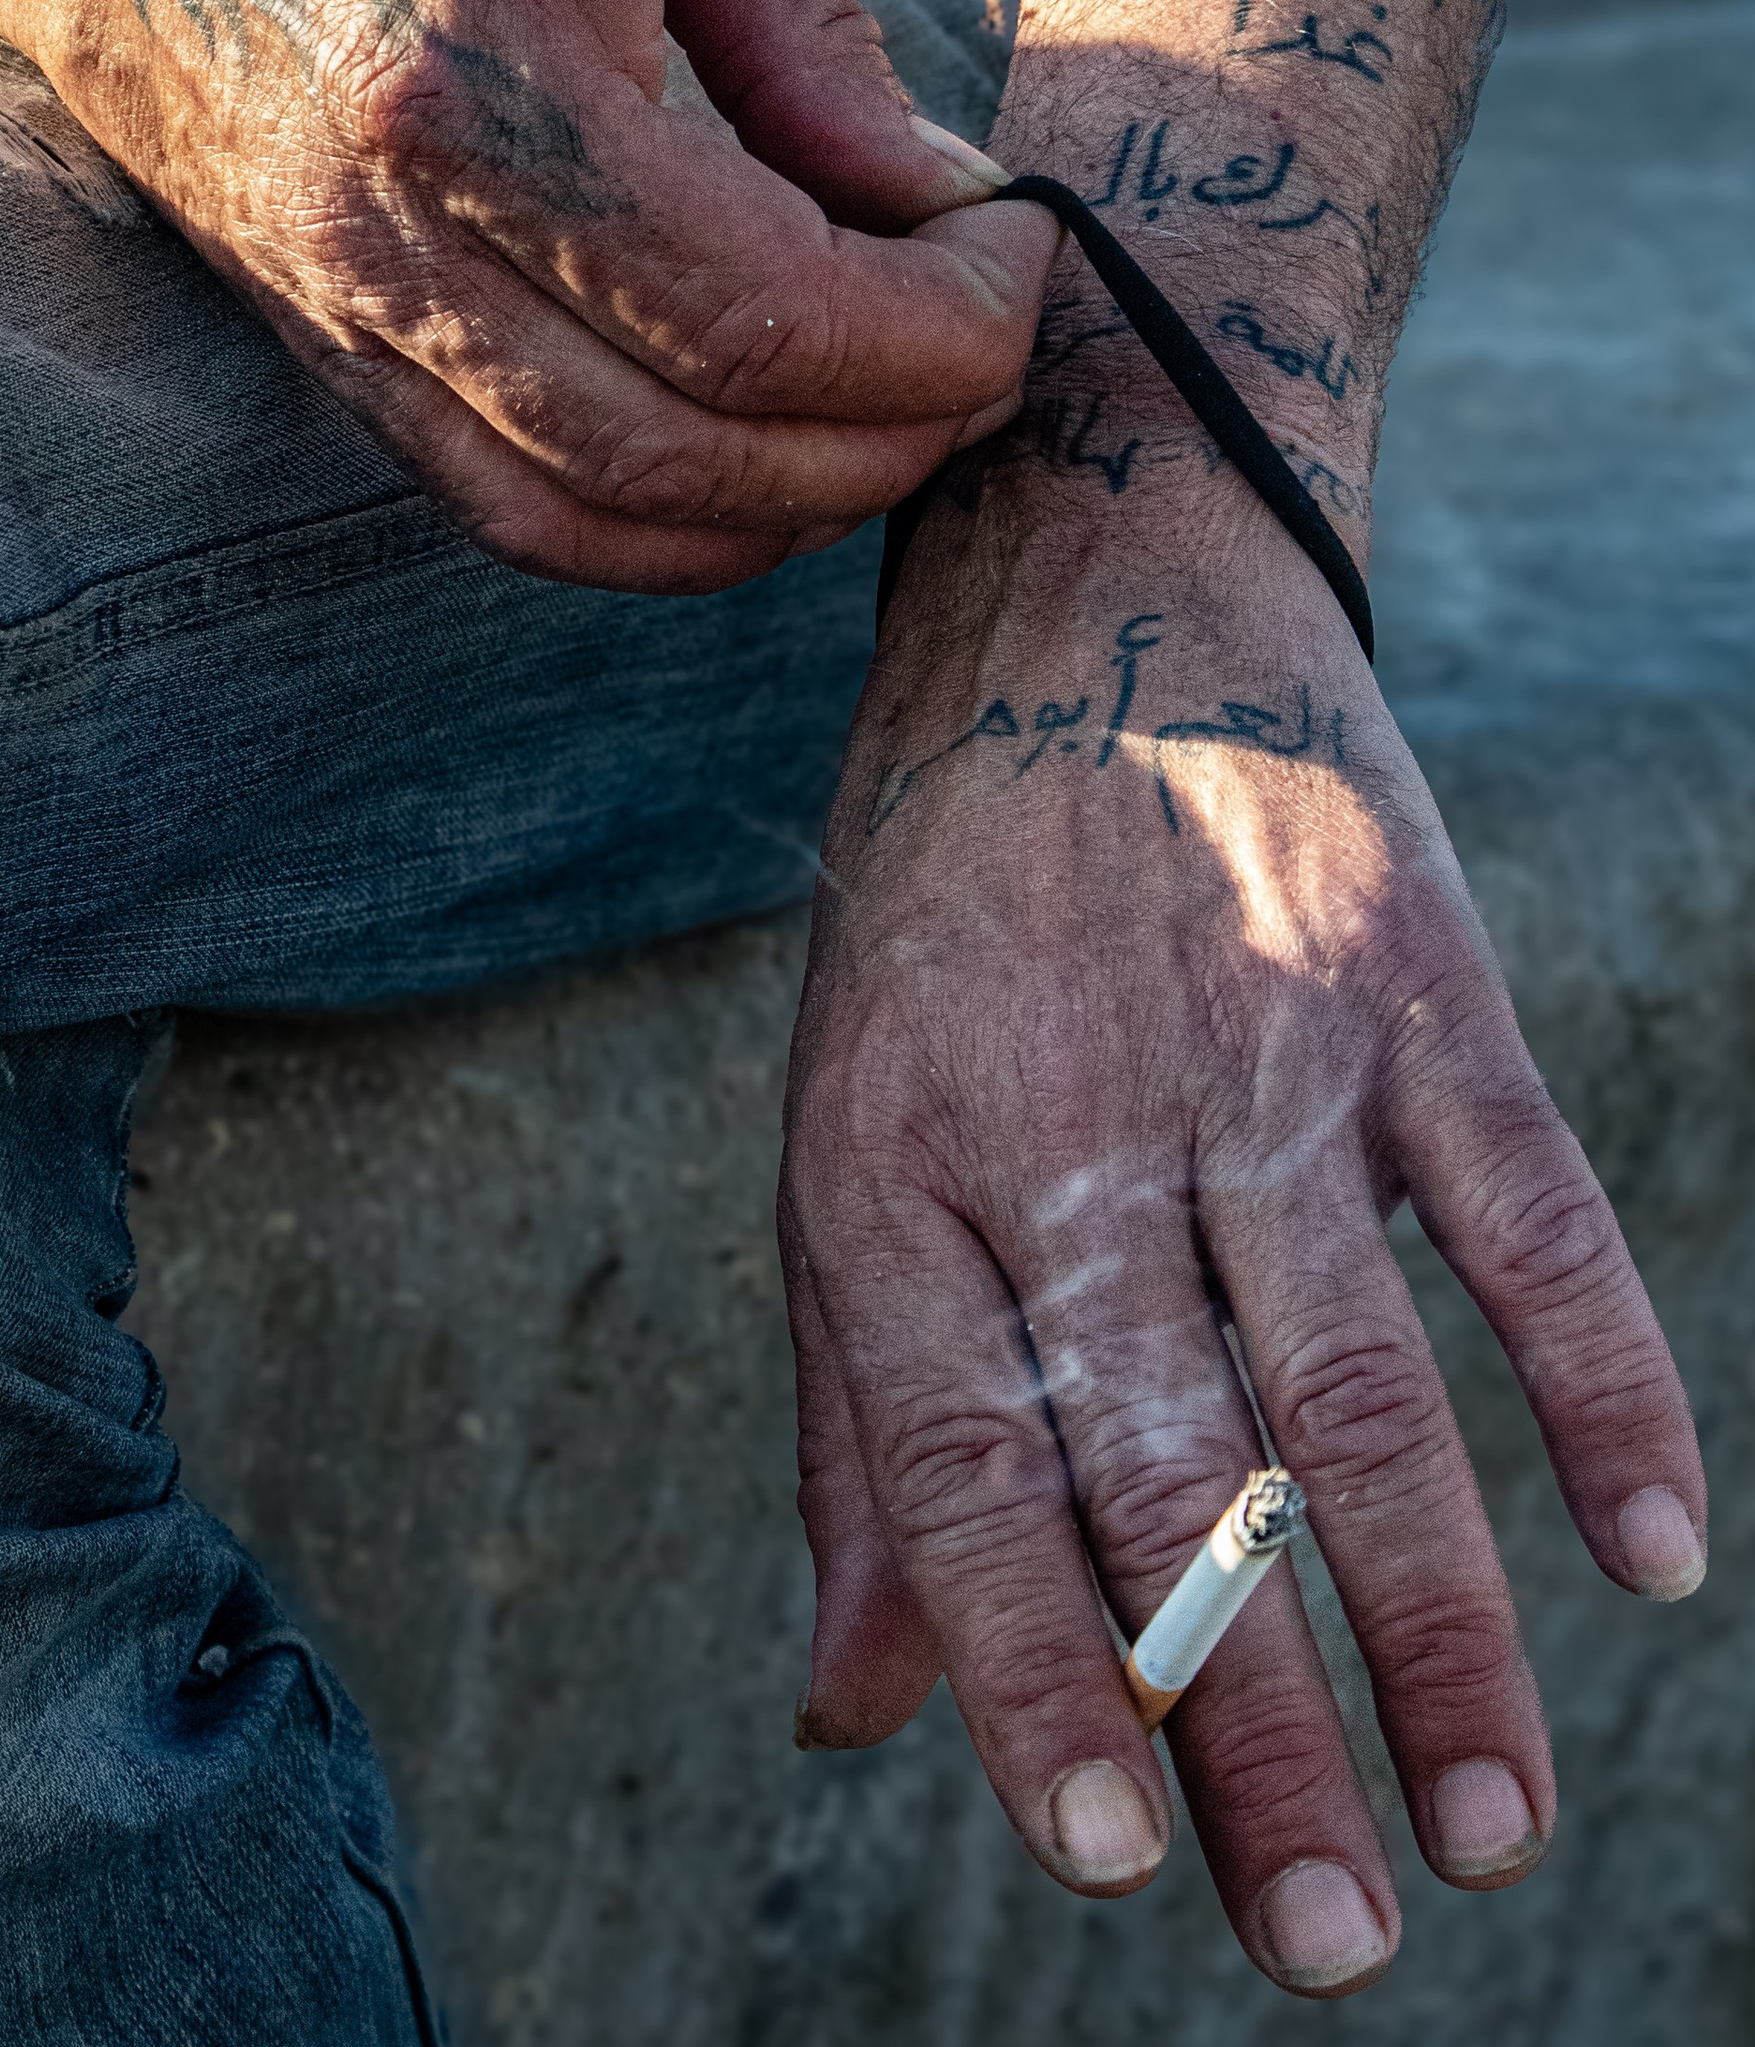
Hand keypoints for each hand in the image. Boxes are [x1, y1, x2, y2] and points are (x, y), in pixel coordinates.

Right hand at [0, 0, 1051, 589]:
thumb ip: (806, 24)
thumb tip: (942, 197)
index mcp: (491, 55)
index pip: (768, 306)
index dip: (943, 326)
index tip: (1018, 250)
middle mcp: (397, 213)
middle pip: (698, 444)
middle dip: (899, 431)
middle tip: (991, 347)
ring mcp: (344, 304)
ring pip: (606, 515)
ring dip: (795, 503)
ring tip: (900, 413)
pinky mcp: (323, 348)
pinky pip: (512, 518)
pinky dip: (665, 533)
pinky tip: (758, 464)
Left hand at [782, 461, 1703, 1993]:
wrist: (1088, 589)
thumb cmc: (943, 908)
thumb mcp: (843, 1119)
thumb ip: (860, 1415)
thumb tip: (855, 1705)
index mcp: (894, 1151)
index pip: (956, 1460)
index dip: (1029, 1666)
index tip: (1107, 1858)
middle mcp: (1076, 1109)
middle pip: (1179, 1460)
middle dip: (1257, 1718)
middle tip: (1325, 1939)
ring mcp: (1264, 1041)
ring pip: (1368, 1380)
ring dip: (1440, 1620)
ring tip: (1483, 1832)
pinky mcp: (1417, 979)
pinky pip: (1524, 1210)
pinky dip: (1603, 1381)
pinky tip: (1657, 1556)